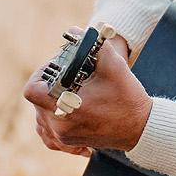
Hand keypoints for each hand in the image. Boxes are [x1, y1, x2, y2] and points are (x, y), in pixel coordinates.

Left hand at [22, 34, 151, 155]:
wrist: (142, 128)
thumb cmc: (128, 98)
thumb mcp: (114, 66)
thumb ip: (92, 44)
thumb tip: (74, 32)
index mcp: (66, 108)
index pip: (33, 90)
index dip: (40, 75)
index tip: (55, 70)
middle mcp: (60, 127)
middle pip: (37, 100)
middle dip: (49, 86)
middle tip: (67, 78)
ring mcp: (63, 138)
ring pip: (40, 115)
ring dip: (48, 102)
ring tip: (68, 92)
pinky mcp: (68, 144)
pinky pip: (47, 133)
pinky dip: (50, 121)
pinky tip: (62, 111)